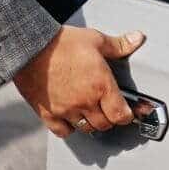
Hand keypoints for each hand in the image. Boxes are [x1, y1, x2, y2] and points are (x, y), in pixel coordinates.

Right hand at [11, 26, 146, 137]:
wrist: (30, 48)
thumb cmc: (62, 43)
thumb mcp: (96, 40)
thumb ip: (119, 44)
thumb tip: (138, 38)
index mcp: (101, 85)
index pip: (120, 115)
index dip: (126, 116)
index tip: (127, 112)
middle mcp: (85, 101)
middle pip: (104, 124)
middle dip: (110, 119)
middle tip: (109, 110)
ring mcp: (65, 109)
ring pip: (85, 128)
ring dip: (91, 123)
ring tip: (92, 113)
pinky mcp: (47, 113)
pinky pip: (62, 131)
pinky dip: (69, 128)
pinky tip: (71, 119)